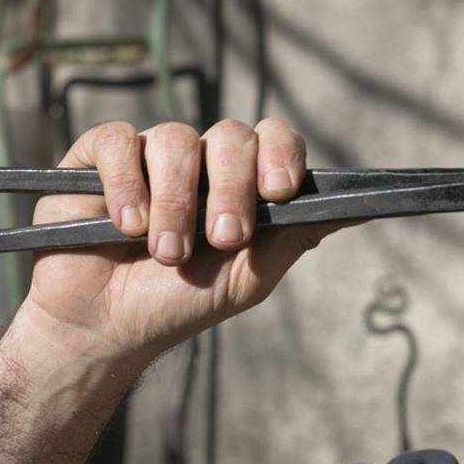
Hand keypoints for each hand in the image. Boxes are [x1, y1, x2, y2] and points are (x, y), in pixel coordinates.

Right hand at [23, 117, 329, 362]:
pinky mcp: (100, 156)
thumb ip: (297, 234)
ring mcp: (149, 154)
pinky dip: (127, 184)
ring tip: (167, 253)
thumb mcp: (251, 275)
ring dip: (176, 202)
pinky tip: (126, 225)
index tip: (279, 191)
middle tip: (224, 239)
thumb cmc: (180, 302)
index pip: (273, 139)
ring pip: (175, 139)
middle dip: (232, 190)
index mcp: (240, 181)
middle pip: (231, 136)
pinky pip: (119, 141)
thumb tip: (363, 207)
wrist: (107, 327)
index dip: (280, 155)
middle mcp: (199, 160)